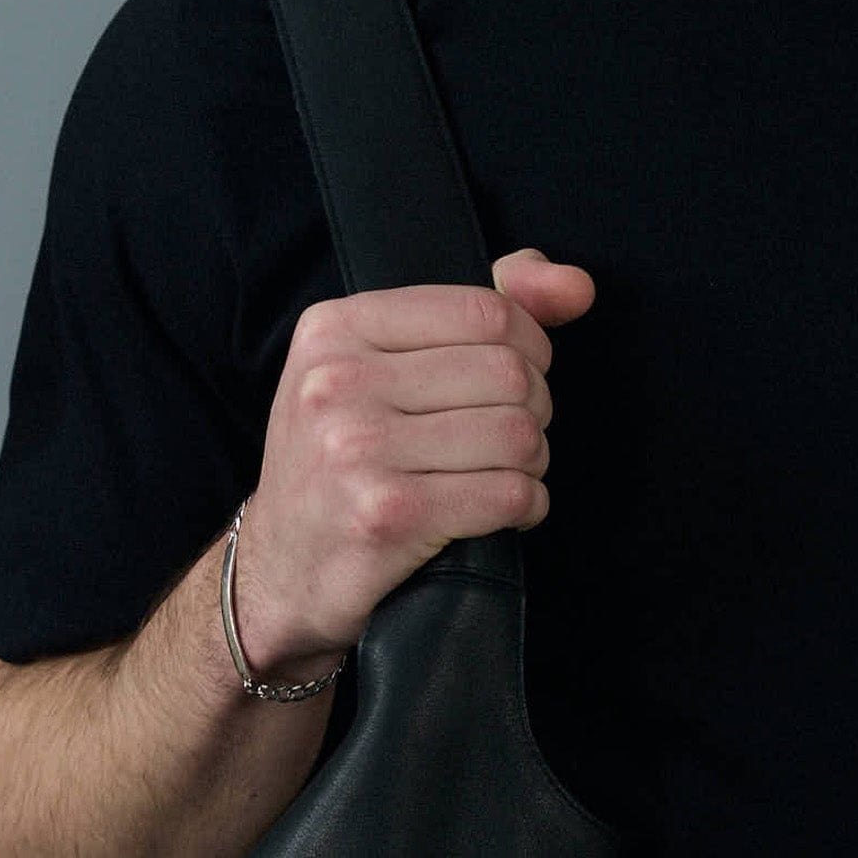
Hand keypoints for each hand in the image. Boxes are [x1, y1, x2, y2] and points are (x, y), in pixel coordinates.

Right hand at [227, 247, 595, 675]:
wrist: (282, 571)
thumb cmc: (344, 461)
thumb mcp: (380, 367)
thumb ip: (481, 312)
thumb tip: (575, 286)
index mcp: (335, 329)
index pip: (486, 309)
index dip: (530, 347)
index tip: (517, 381)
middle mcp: (337, 382)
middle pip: (510, 373)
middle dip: (533, 411)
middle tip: (508, 439)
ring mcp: (357, 450)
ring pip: (518, 435)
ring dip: (531, 463)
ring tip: (501, 475)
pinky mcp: (388, 515)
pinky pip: (510, 494)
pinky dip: (526, 506)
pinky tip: (500, 512)